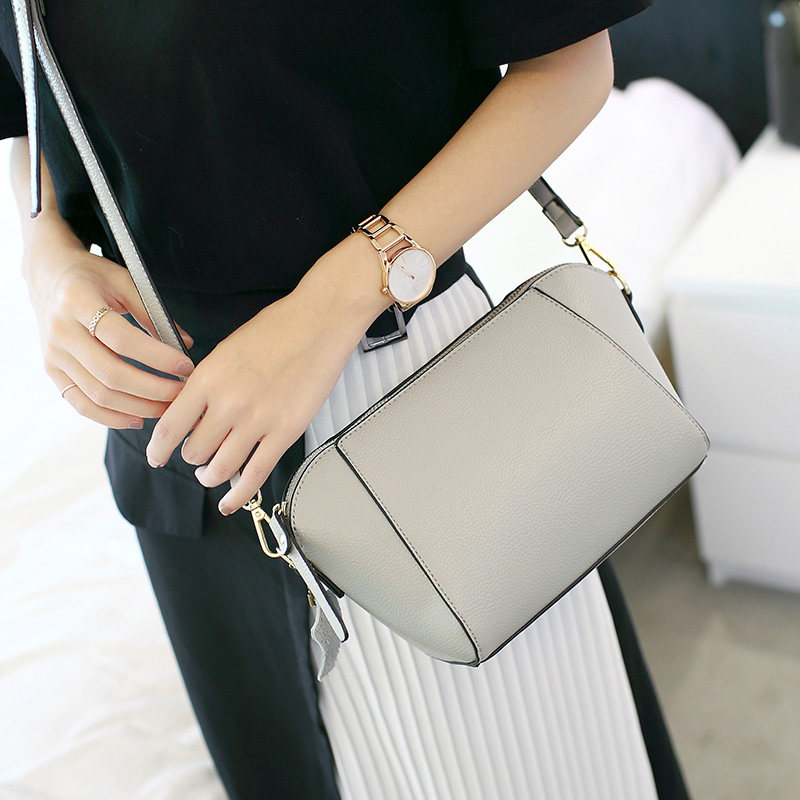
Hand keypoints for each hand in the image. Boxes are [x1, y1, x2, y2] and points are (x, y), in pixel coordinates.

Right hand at [24, 238, 195, 428]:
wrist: (48, 276)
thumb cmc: (93, 277)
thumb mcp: (123, 281)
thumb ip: (153, 312)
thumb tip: (186, 344)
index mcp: (78, 301)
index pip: (122, 339)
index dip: (157, 357)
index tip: (185, 366)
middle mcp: (60, 330)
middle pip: (111, 373)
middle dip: (153, 389)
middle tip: (182, 393)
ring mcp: (53, 354)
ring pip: (98, 394)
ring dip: (138, 407)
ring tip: (167, 408)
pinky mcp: (52, 371)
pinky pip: (81, 403)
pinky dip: (110, 417)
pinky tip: (138, 418)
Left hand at [144, 235, 392, 513]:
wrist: (319, 320)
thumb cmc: (278, 328)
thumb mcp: (227, 349)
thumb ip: (207, 384)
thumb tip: (192, 414)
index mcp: (207, 378)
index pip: (169, 427)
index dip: (158, 449)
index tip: (156, 456)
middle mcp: (227, 402)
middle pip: (194, 451)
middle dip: (194, 457)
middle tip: (200, 455)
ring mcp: (257, 420)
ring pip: (219, 468)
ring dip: (212, 476)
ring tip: (214, 473)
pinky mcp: (285, 432)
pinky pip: (254, 475)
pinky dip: (239, 495)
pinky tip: (231, 501)